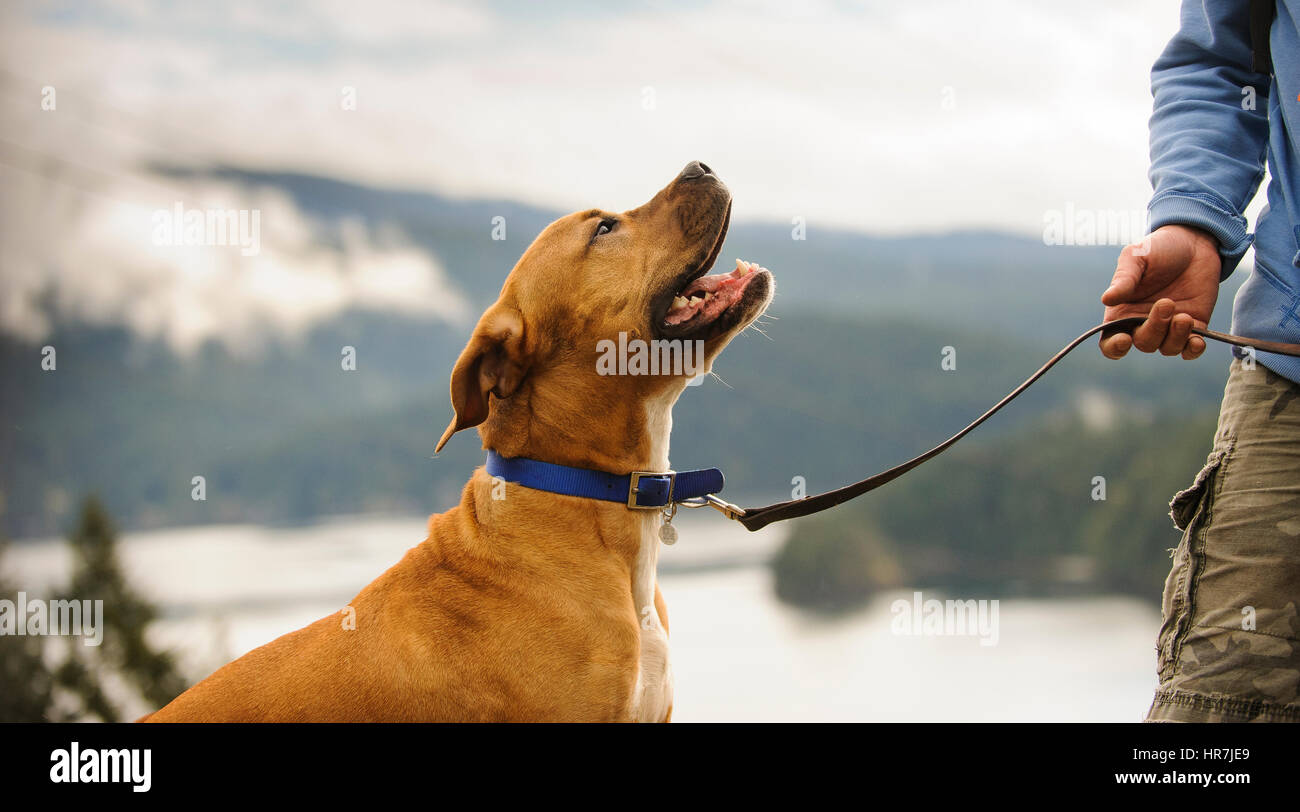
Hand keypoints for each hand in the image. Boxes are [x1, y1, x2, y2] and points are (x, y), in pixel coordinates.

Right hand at [1099, 224, 1221, 359]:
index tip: (1125, 340)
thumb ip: (1123, 278)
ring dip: (1176, 338)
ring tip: (1184, 317)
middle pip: (1143, 343)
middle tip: (1167, 303)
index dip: (1114, 348)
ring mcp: (1169, 326)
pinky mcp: (1194, 325)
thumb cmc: (1158, 248)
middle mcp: (1143, 323)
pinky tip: (1197, 340)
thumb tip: (1107, 299)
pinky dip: (1193, 349)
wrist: (1194, 242)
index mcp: (1122, 311)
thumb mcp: (1136, 257)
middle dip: (1155, 329)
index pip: (1110, 341)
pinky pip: (1191, 349)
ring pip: (1167, 348)